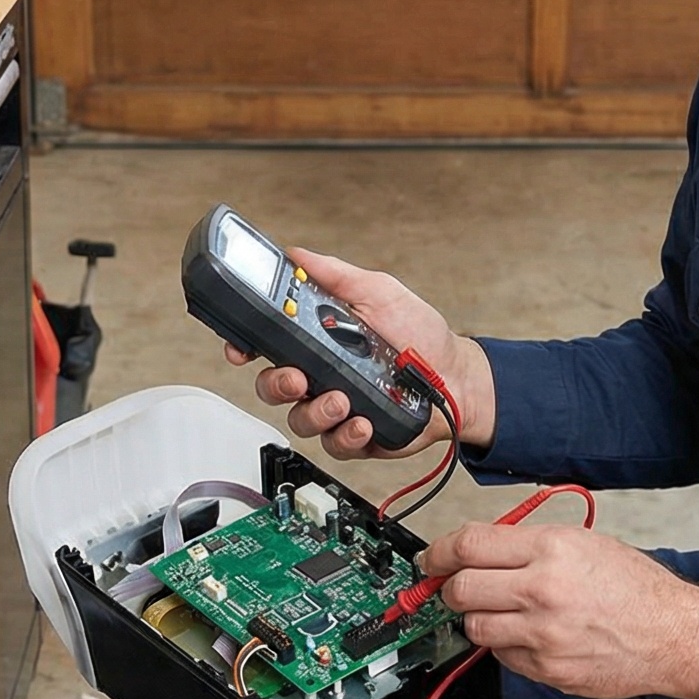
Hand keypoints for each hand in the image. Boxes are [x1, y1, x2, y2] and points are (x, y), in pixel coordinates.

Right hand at [221, 248, 497, 456]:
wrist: (458, 378)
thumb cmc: (421, 336)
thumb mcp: (380, 292)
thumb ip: (336, 275)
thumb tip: (297, 254)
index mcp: (318, 339)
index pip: (268, 343)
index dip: (245, 345)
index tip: (240, 347)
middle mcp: (320, 374)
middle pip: (272, 385)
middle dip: (277, 383)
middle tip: (298, 377)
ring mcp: (335, 407)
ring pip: (299, 419)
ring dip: (317, 411)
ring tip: (343, 400)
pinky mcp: (355, 437)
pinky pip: (334, 444)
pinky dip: (346, 435)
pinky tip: (362, 422)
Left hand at [422, 523, 698, 698]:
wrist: (673, 634)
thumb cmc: (635, 587)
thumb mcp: (584, 542)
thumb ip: (529, 543)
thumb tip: (479, 549)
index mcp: (551, 549)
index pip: (469, 544)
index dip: (439, 552)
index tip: (431, 559)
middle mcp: (543, 589)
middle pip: (461, 588)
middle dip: (451, 587)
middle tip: (458, 586)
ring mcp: (543, 634)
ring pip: (475, 626)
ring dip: (479, 618)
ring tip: (504, 611)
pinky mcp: (547, 669)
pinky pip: (502, 656)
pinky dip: (507, 645)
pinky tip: (531, 635)